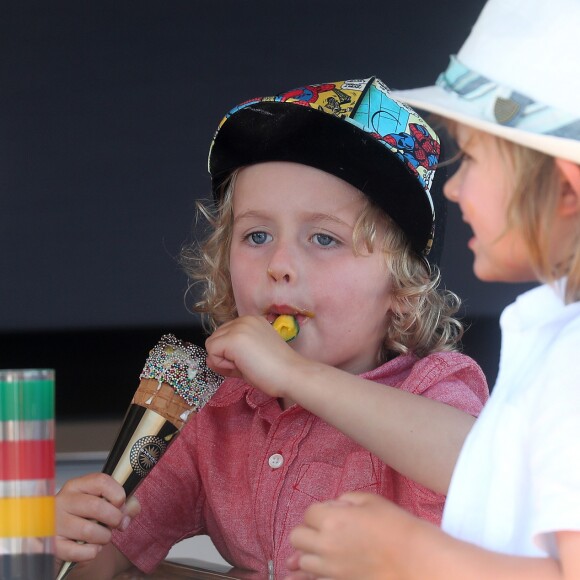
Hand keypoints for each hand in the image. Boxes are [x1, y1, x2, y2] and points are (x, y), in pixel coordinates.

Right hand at [55, 473, 140, 563]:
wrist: (64, 539)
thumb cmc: (87, 516)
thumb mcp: (106, 503)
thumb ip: (126, 503)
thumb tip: (129, 513)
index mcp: (77, 486)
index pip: (101, 481)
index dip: (118, 494)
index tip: (120, 504)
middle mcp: (62, 501)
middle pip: (97, 506)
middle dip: (115, 518)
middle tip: (116, 523)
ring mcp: (54, 523)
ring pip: (89, 531)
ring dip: (104, 537)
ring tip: (103, 536)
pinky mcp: (52, 545)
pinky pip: (77, 551)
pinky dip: (91, 552)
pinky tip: (92, 548)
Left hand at [205, 315, 304, 396]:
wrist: (292, 374)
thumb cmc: (276, 370)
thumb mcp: (250, 357)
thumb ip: (230, 356)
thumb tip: (209, 358)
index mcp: (251, 321)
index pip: (225, 336)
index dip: (230, 354)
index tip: (249, 362)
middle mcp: (244, 319)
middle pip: (216, 339)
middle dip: (225, 356)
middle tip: (247, 365)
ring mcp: (238, 327)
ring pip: (212, 345)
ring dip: (223, 360)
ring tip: (246, 365)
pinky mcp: (233, 339)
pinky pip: (211, 353)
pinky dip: (221, 365)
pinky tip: (242, 366)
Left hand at [287, 492, 426, 579]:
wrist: (417, 560)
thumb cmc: (397, 527)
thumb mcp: (370, 500)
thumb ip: (345, 499)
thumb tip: (333, 506)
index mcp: (332, 520)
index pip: (308, 513)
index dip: (320, 512)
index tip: (332, 514)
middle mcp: (326, 545)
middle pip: (297, 537)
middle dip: (308, 531)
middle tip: (323, 531)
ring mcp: (331, 569)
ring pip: (302, 561)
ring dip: (309, 553)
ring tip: (322, 550)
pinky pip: (315, 579)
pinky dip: (309, 575)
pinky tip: (299, 575)